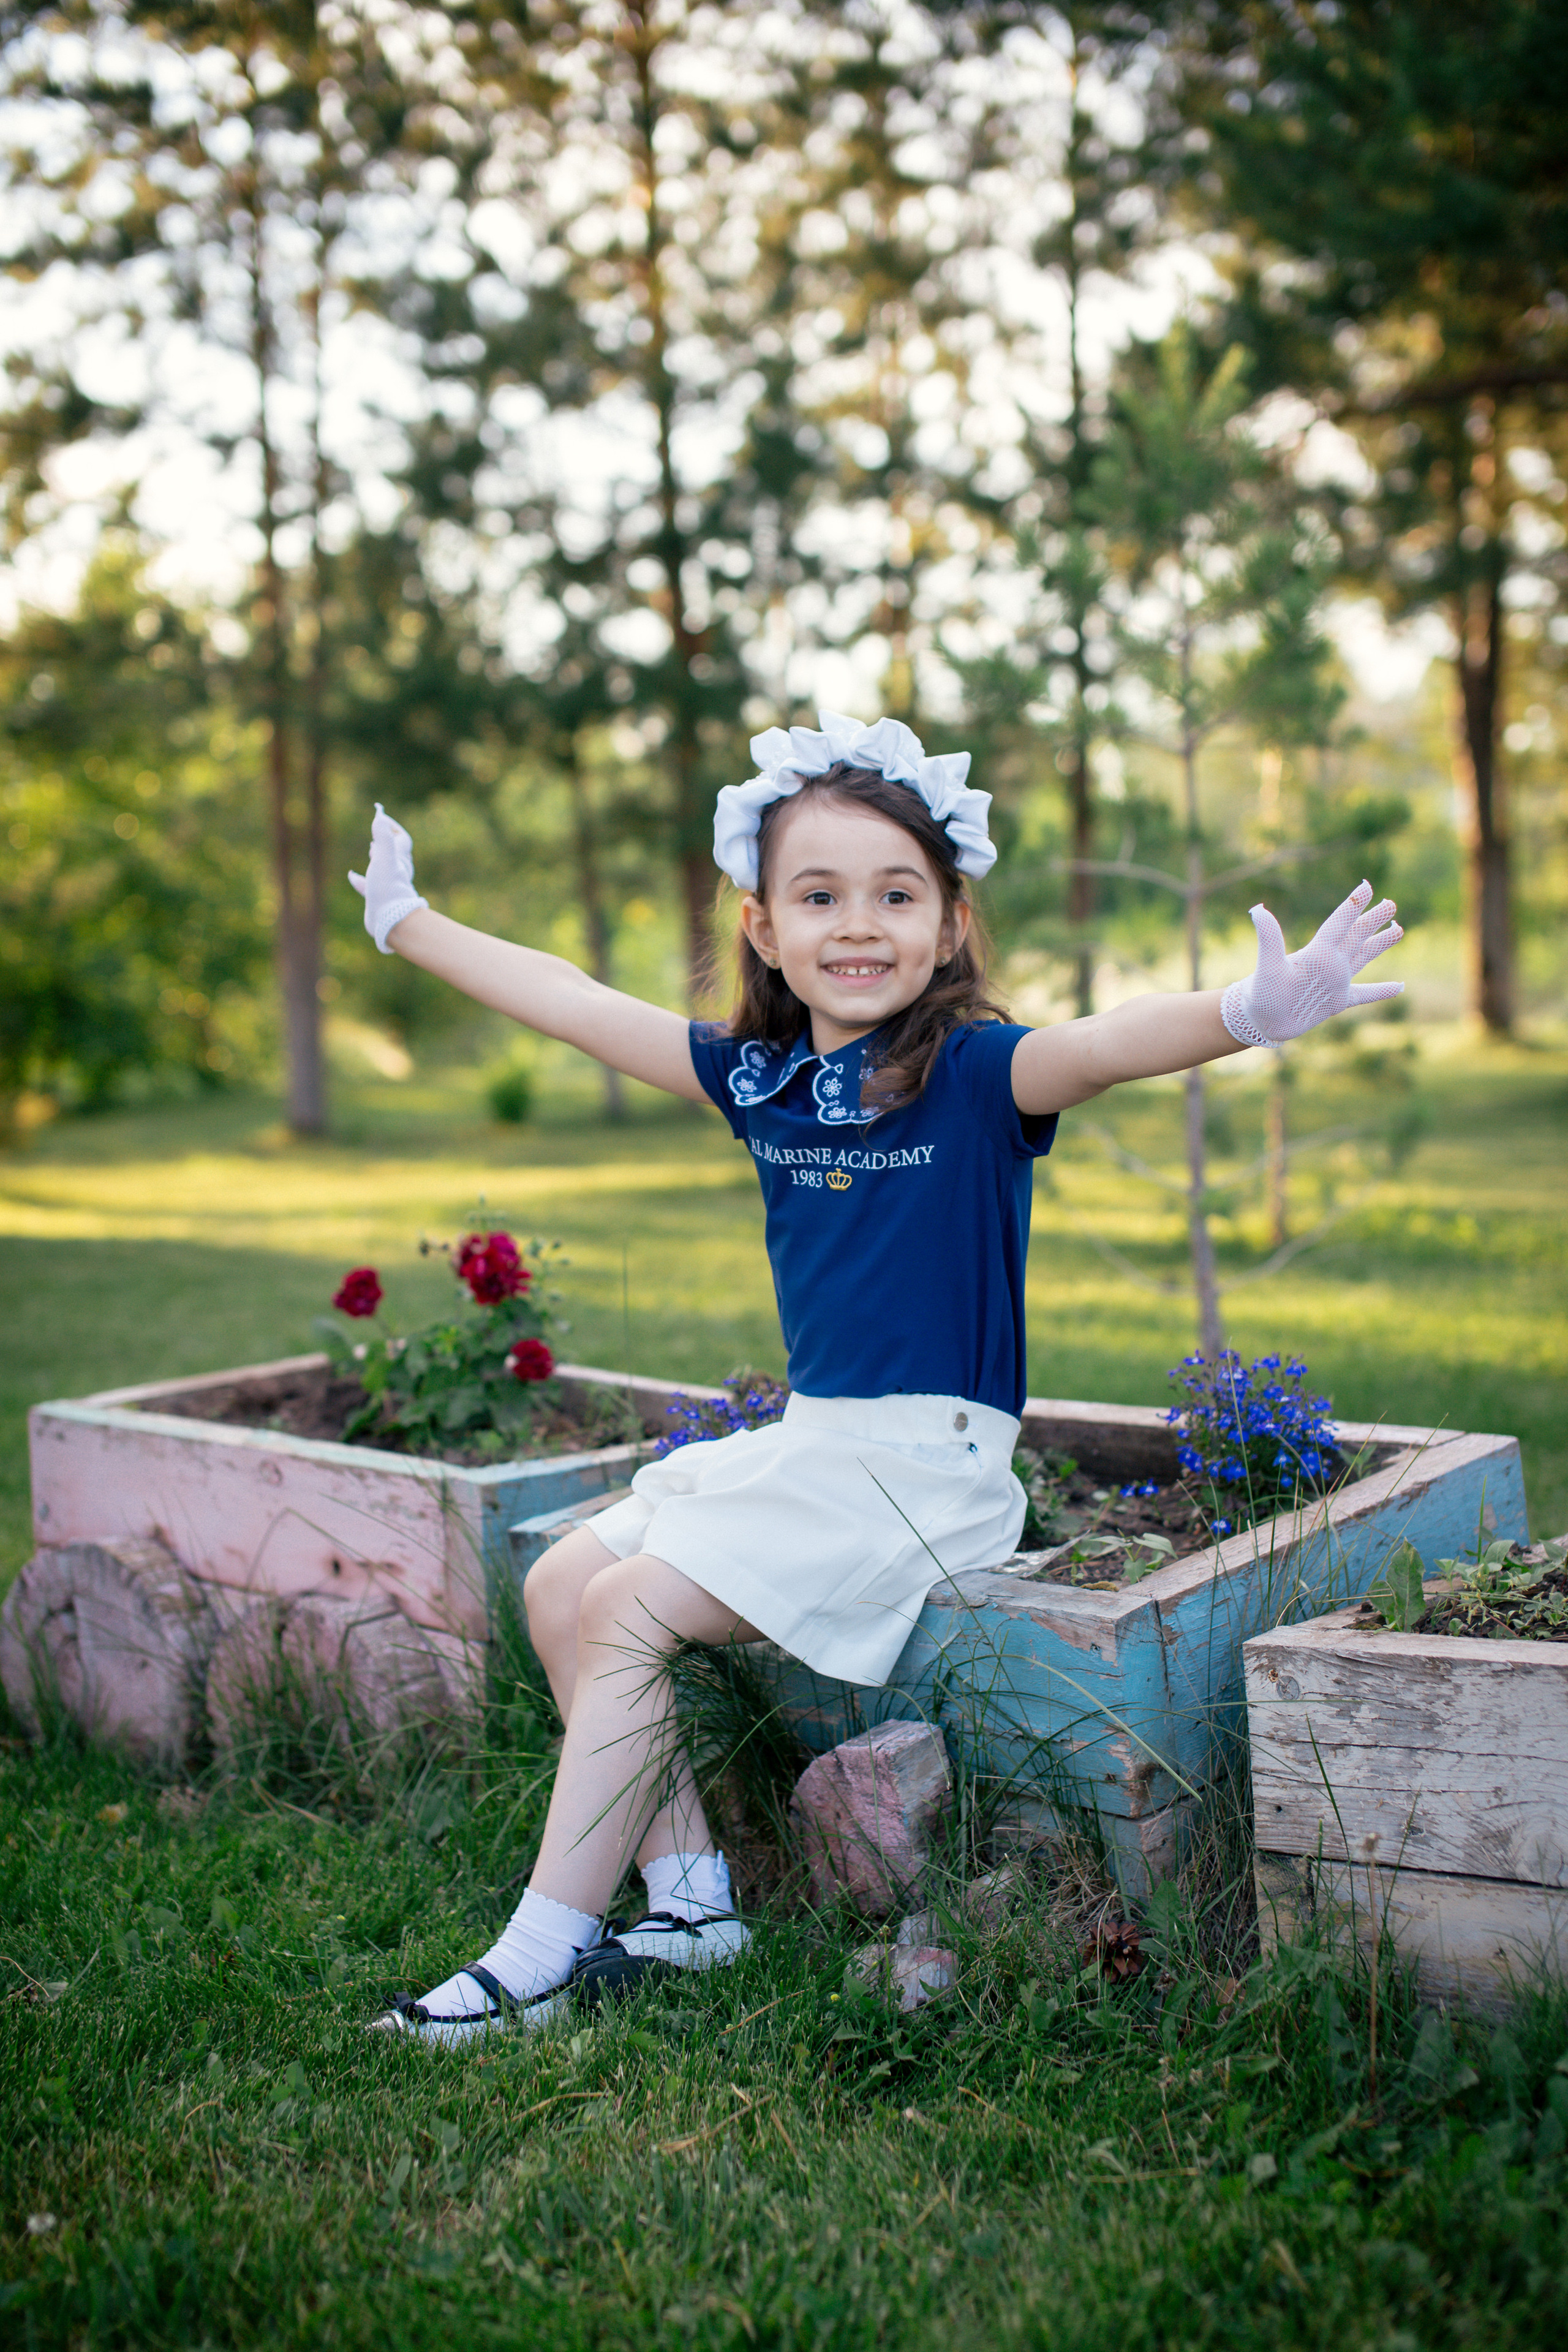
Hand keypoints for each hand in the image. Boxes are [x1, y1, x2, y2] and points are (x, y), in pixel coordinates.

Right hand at [349, 804, 427, 953]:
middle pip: (396, 852)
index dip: (392, 826)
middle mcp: (397, 872)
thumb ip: (383, 837)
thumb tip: (379, 815)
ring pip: (384, 867)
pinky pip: (370, 885)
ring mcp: (388, 885)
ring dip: (377, 857)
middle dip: (387, 839)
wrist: (390, 921)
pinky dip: (361, 879)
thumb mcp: (384, 858)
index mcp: (400, 860)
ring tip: (371, 849)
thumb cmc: (388, 889)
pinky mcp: (378, 898)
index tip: (380, 815)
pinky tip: (352, 876)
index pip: (402, 838)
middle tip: (380, 830)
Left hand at [1221, 880, 1403, 1047]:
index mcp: (1317, 952)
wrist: (1260, 1021)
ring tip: (1399, 928)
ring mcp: (1335, 981)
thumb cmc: (1262, 993)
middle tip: (1391, 903)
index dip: (1353, 905)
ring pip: (1363, 956)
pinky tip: (1399, 986)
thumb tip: (1258, 910)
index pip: (1339, 923)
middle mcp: (1329, 962)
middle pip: (1356, 935)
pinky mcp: (1337, 1002)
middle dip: (1373, 919)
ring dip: (1380, 943)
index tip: (1367, 886)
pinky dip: (1381, 991)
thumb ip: (1269, 939)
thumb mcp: (1268, 966)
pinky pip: (1365, 994)